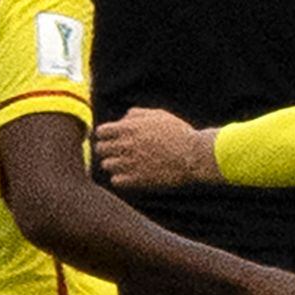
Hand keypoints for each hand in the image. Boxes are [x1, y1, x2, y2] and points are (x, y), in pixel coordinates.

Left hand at [95, 109, 215, 191]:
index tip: (112, 140)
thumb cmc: (179, 134)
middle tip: (120, 153)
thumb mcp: (159, 115)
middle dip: (109, 150)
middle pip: (100, 149)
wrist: (194, 157)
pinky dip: (122, 179)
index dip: (106, 136)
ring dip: (115, 165)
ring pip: (107, 165)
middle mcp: (124, 145)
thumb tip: (124, 117)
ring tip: (128, 165)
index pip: (100, 132)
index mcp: (128, 128)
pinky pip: (116, 181)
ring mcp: (128, 164)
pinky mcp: (135, 180)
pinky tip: (133, 175)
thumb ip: (137, 114)